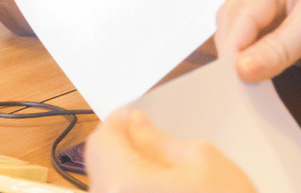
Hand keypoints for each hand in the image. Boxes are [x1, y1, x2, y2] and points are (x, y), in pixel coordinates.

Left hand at [85, 107, 256, 192]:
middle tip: (149, 134)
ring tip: (159, 164)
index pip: (102, 139)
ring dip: (126, 167)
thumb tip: (138, 125)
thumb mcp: (200, 158)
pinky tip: (158, 186)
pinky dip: (131, 187)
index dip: (120, 120)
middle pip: (99, 163)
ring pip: (107, 183)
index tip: (135, 115)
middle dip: (122, 144)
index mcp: (125, 183)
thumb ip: (159, 140)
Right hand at [215, 0, 300, 81]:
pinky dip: (254, 62)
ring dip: (242, 57)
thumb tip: (242, 68)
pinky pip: (258, 45)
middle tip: (234, 81)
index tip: (231, 72)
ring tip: (243, 83)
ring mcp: (278, 5)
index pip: (244, 7)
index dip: (236, 41)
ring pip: (243, 32)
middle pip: (236, 17)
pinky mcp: (284, 28)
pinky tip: (255, 77)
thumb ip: (278, 47)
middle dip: (234, 48)